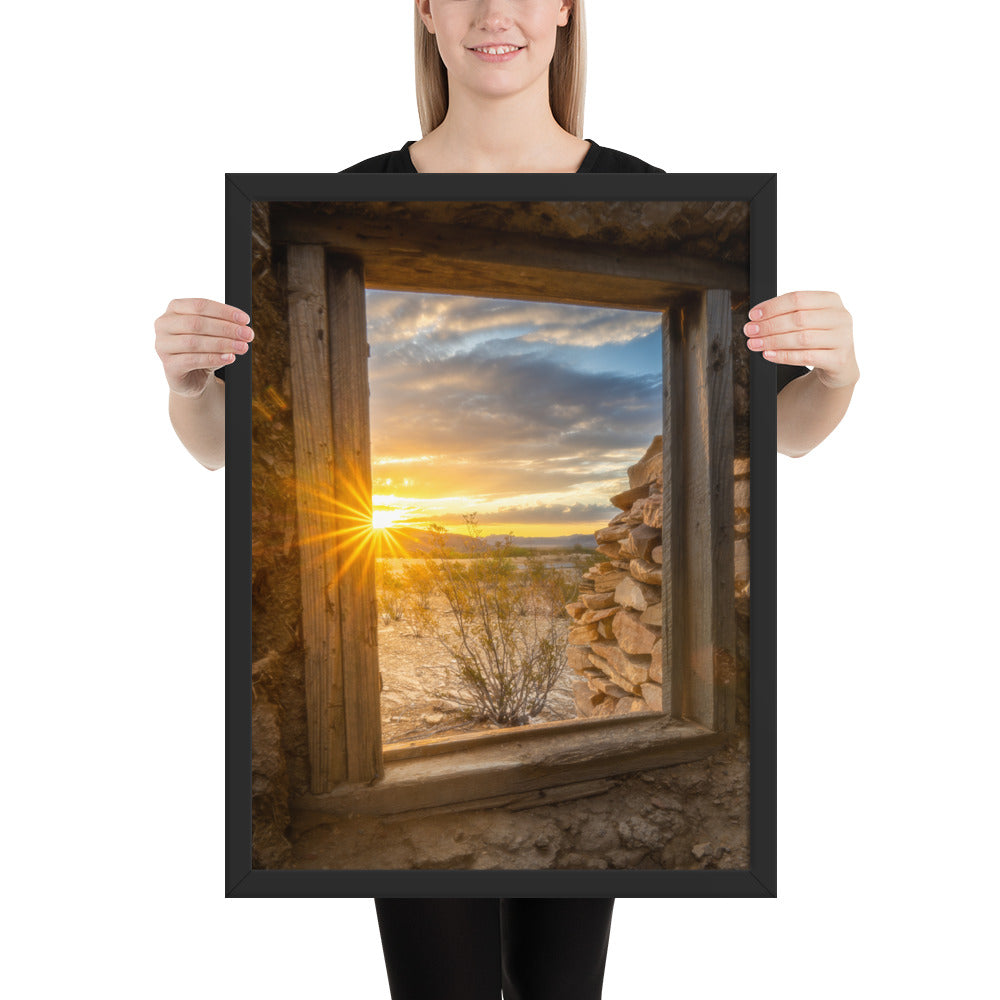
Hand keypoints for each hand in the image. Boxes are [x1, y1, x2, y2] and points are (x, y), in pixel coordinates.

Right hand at [154, 297, 252, 396]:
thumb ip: (223, 328)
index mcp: (174, 309)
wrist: (193, 377)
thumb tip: (242, 329)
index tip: (245, 319)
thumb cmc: (203, 349)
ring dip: (223, 344)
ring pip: (194, 342)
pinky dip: (214, 358)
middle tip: (248, 335)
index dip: (224, 311)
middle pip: (197, 323)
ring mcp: (162, 345)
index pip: (200, 305)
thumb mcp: (213, 334)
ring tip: (243, 347)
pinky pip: (192, 360)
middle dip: (226, 328)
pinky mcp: (169, 366)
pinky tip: (229, 358)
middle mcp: (164, 325)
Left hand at [743, 290, 858, 389]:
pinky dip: (783, 356)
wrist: (839, 365)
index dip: (772, 306)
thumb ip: (788, 314)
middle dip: (769, 325)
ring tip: (754, 344)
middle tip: (750, 331)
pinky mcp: (839, 359)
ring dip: (773, 341)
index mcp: (831, 300)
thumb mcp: (809, 320)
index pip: (797, 298)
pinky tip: (768, 355)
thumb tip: (756, 318)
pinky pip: (806, 357)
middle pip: (798, 318)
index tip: (753, 315)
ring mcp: (843, 338)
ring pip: (801, 338)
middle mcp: (840, 317)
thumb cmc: (818, 338)